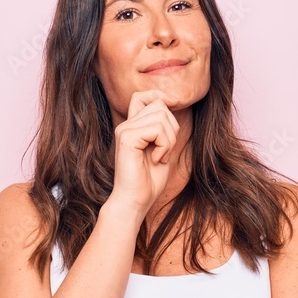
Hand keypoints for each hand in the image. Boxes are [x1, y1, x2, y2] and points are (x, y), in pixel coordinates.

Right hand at [109, 89, 181, 219]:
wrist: (135, 202)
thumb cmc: (149, 181)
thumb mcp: (162, 149)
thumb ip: (164, 128)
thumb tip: (172, 104)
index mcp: (132, 127)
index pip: (143, 96)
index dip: (160, 98)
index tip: (172, 115)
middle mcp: (126, 125)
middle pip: (159, 105)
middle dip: (172, 128)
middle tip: (165, 151)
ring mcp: (124, 130)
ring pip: (161, 115)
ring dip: (170, 139)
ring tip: (160, 157)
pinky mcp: (127, 138)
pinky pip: (157, 129)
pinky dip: (165, 146)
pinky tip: (156, 160)